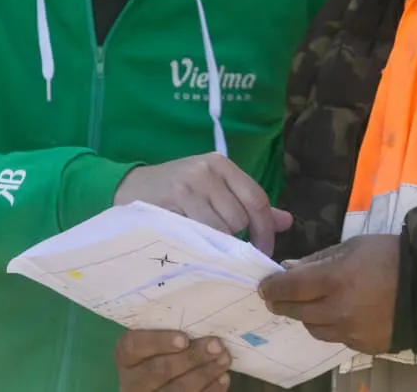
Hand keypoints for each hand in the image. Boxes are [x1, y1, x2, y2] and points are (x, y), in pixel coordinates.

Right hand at [115, 153, 292, 254]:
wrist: (130, 187)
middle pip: (240, 217)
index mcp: (222, 164)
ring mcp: (187, 185)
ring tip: (203, 242)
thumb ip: (249, 204)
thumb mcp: (214, 190)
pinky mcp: (170, 201)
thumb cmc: (178, 191)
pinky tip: (191, 244)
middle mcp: (207, 170)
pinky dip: (200, 245)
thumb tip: (287, 222)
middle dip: (236, 238)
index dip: (265, 230)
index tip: (262, 251)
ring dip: (216, 243)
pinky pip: (198, 233)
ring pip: (221, 229)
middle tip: (223, 246)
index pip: (257, 198)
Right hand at [116, 331, 230, 391]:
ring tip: (224, 359)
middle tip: (216, 345)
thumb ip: (170, 331)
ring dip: (205, 374)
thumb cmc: (162, 351)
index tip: (184, 339)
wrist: (159, 384)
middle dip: (191, 358)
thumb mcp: (157, 341)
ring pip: (176, 390)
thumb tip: (202, 318)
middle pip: (158, 370)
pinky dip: (210, 390)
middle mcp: (132, 381)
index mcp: (127, 357)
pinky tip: (223, 378)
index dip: (158, 342)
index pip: (133, 346)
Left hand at [258, 234, 399, 354]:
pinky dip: (330, 326)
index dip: (272, 287)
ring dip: (305, 316)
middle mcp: (338, 309)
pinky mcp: (363, 346)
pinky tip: (336, 315)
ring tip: (307, 306)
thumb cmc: (389, 256)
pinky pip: (336, 338)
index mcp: (335, 279)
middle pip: (297, 311)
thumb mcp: (352, 246)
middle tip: (274, 298)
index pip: (291, 287)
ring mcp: (351, 331)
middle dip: (282, 303)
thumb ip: (318, 259)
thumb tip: (289, 268)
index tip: (263, 287)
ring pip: (313, 328)